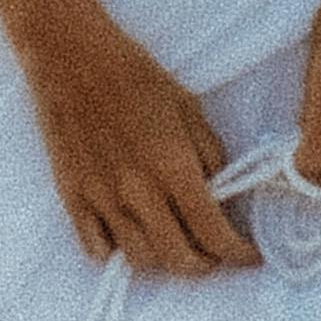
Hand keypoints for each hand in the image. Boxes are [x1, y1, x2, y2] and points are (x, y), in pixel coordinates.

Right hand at [23, 10, 256, 275]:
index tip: (249, 256)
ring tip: (172, 240)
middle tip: (213, 253)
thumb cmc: (133, 73)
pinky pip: (96, 249)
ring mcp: (101, 198)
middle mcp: (138, 191)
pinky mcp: (72, 197)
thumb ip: (209, 154)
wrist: (70, 56)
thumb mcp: (188, 106)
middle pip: (179, 259)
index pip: (214, 232)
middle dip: (205, 264)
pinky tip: (128, 233)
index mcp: (173, 165)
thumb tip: (219, 193)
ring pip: (139, 259)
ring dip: (163, 258)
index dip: (238, 253)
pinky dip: (117, 251)